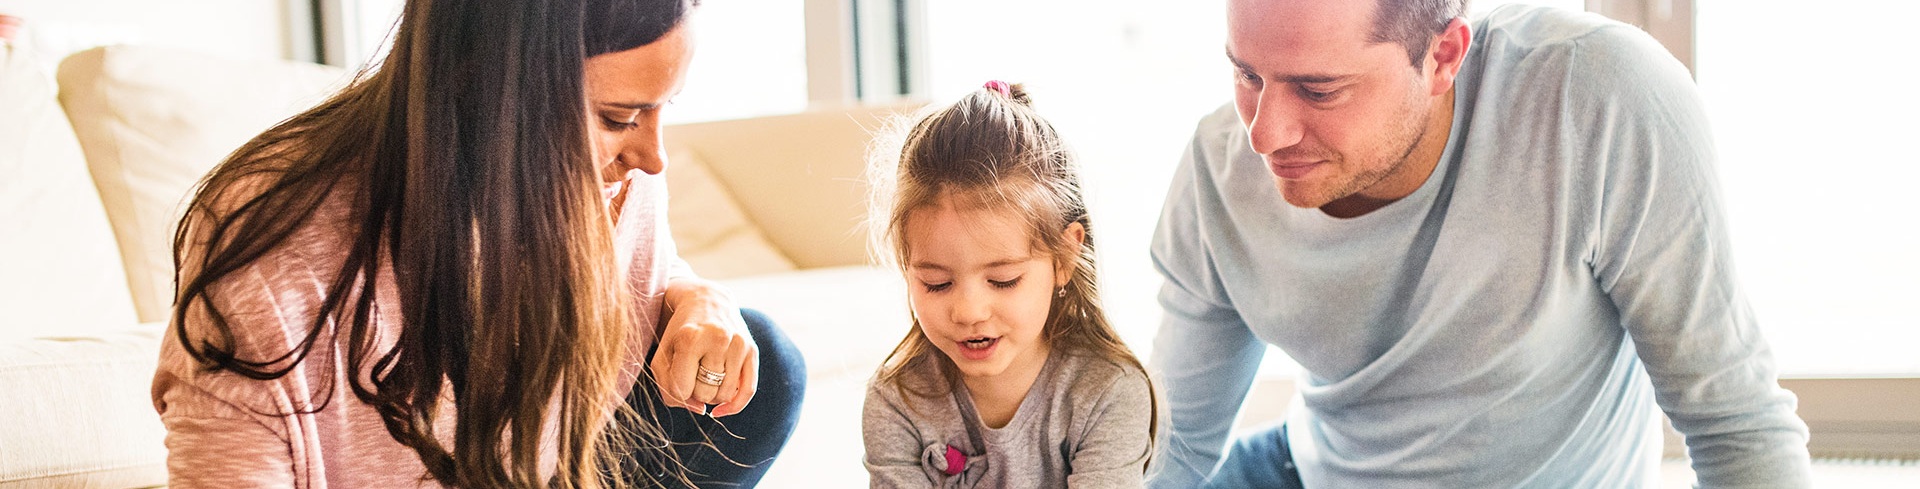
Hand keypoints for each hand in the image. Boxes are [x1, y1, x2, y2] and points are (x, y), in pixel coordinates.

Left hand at [650, 278, 757, 416]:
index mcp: (690, 338)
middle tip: (691, 374)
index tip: (675, 381)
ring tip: (704, 377)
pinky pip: (748, 391)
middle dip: (695, 391)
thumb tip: (701, 410)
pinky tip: (720, 410)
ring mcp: (738, 344)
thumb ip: (669, 387)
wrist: (707, 301)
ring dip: (711, 394)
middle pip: (705, 394)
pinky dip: (733, 406)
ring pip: (724, 395)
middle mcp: (718, 339)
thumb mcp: (662, 355)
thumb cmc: (680, 333)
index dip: (676, 392)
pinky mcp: (752, 349)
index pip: (682, 389)